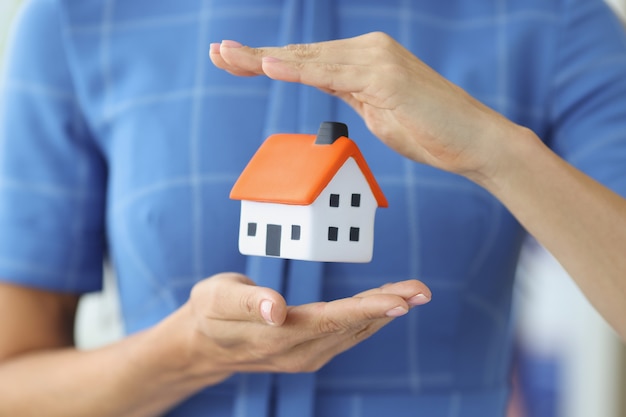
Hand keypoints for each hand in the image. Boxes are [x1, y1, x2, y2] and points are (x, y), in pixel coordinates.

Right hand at [179, 273, 429, 380]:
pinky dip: (369, 318)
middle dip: (388, 307)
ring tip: (415, 293)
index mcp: (276, 336)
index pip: (330, 320)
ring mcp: (305, 356)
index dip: (366, 310)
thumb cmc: (208, 313)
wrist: (202, 346)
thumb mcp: (215, 298)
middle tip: (423, 290)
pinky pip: (346, 335)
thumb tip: (277, 309)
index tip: (400, 301)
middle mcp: (298, 352)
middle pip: (350, 326)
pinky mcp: (309, 352)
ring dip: (385, 312)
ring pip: (353, 332)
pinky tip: (386, 306)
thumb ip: (246, 302)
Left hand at [210, 32, 522, 181]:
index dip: (269, 60)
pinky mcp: (385, 76)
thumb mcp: (378, 110)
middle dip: (256, 56)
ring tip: (228, 57)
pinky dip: (298, 70)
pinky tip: (268, 65)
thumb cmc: (429, 131)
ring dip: (266, 59)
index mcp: (364, 59)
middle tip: (217, 52)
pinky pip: (332, 73)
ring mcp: (377, 60)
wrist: (474, 141)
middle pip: (302, 54)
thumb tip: (327, 85)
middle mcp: (368, 51)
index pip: (307, 60)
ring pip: (311, 59)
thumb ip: (351, 93)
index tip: (235, 60)